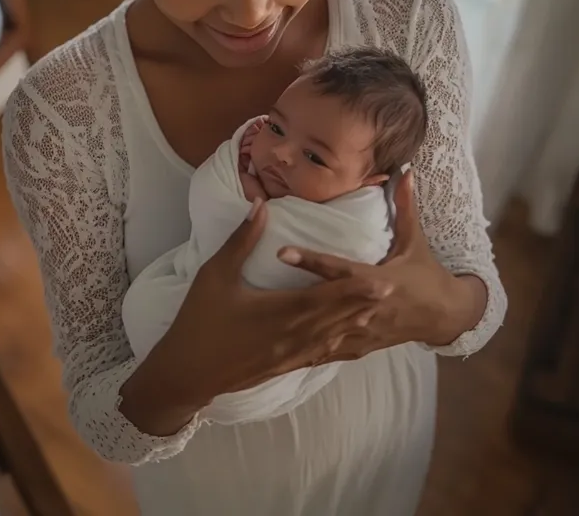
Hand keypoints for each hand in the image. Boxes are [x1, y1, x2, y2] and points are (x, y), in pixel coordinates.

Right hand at [122, 197, 390, 434]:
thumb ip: (242, 240)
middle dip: (364, 303)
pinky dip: (334, 342)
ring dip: (354, 322)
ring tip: (375, 309)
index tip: (383, 277)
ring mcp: (289, 354)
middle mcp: (292, 335)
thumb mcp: (216, 274)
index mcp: (280, 311)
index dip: (356, 288)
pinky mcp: (282, 366)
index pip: (328, 297)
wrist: (186, 373)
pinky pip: (316, 354)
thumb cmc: (199, 319)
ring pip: (331, 337)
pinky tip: (341, 336)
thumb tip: (260, 205)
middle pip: (337, 317)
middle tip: (393, 291)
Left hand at [279, 172, 487, 354]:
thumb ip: (405, 206)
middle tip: (254, 290)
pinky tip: (281, 356)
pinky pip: (330, 352)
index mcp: (378, 280)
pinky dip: (307, 353)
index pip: (337, 269)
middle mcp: (367, 309)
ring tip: (259, 327)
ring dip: (293, 330)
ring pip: (322, 334)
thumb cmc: (426, 274)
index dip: (310, 260)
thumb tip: (405, 171)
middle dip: (290, 296)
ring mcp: (363, 332)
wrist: (444, 315)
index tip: (282, 251)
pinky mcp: (361, 348)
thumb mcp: (415, 240)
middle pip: (323, 303)